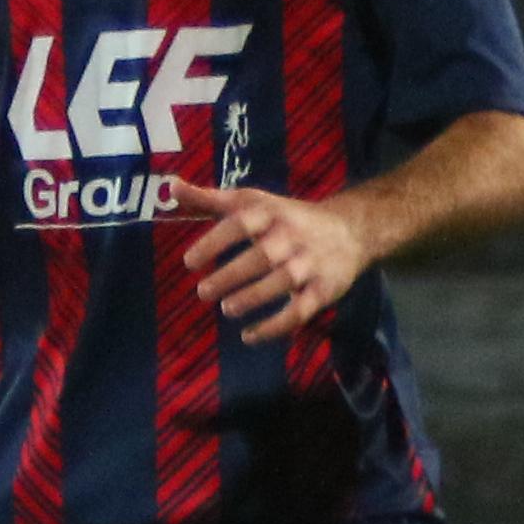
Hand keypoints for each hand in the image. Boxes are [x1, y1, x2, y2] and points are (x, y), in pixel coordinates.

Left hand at [164, 177, 370, 342]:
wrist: (352, 229)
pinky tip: (249, 336)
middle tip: (202, 292)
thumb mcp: (253, 202)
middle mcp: (292, 236)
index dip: (215, 241)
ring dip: (252, 298)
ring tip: (227, 309)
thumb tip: (172, 188)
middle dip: (231, 275)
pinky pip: (300, 311)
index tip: (190, 262)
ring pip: (282, 282)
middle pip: (262, 256)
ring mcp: (310, 264)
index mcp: (271, 212)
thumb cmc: (288, 217)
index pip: (241, 223)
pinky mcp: (324, 290)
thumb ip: (211, 200)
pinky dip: (275, 327)